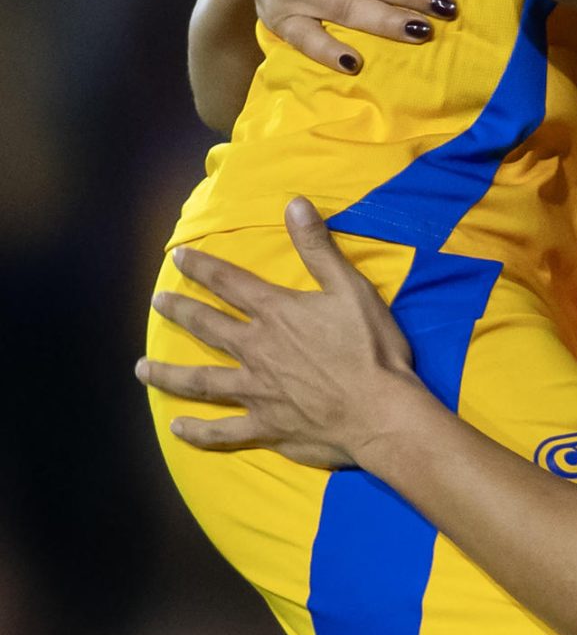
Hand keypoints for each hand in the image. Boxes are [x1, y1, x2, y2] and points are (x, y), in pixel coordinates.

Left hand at [136, 198, 418, 469]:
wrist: (379, 411)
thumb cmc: (370, 348)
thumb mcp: (350, 287)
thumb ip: (318, 247)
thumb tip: (294, 203)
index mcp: (276, 314)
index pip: (230, 283)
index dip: (202, 268)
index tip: (178, 257)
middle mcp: (256, 350)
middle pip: (208, 327)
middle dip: (179, 311)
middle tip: (156, 302)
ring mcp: (256, 391)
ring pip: (201, 381)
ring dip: (168, 374)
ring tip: (141, 368)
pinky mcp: (264, 426)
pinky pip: (222, 431)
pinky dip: (198, 431)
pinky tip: (177, 428)